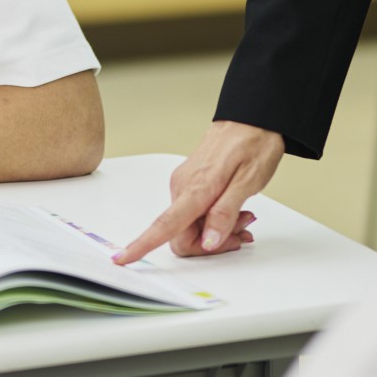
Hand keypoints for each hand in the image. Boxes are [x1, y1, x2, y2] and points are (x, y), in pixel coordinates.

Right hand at [113, 121, 282, 263]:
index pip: (164, 224)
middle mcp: (183, 187)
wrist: (252, 118)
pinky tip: (234, 212)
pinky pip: (195, 214)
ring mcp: (185, 185)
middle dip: (212, 243)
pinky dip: (215, 220)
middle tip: (241, 232)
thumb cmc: (252, 143)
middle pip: (183, 236)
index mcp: (195, 188)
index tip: (123, 259)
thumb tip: (208, 241)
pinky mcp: (190, 184)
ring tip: (244, 217)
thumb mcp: (247, 181)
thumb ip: (224, 214)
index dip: (142, 244)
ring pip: (192, 227)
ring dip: (218, 231)